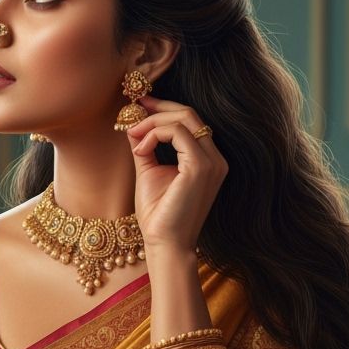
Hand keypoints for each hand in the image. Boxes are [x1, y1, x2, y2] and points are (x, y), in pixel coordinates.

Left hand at [125, 96, 227, 253]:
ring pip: (184, 118)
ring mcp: (212, 162)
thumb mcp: (149, 171)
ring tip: (132, 136)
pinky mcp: (200, 167)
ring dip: (152, 122)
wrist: (164, 243)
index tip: (140, 105)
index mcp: (208, 160)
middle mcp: (216, 159)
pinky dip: (155, 135)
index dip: (165, 108)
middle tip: (132, 110)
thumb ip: (146, 145)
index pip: (191, 121)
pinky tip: (140, 151)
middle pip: (190, 114)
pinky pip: (177, 133)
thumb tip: (133, 122)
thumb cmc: (158, 214)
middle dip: (158, 108)